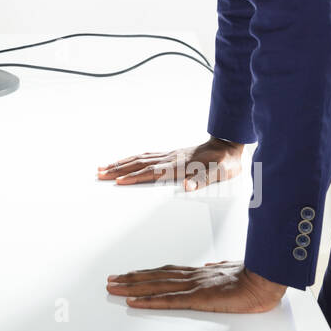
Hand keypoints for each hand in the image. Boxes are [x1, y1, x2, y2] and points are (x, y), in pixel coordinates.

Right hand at [97, 137, 243, 189]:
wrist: (230, 144)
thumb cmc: (226, 162)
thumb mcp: (220, 174)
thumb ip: (203, 180)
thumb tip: (188, 186)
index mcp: (180, 165)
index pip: (151, 172)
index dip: (133, 178)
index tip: (117, 181)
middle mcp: (171, 158)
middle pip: (139, 164)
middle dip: (118, 169)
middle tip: (100, 173)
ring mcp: (171, 155)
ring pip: (140, 158)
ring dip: (122, 163)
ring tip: (105, 166)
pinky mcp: (173, 154)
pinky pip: (148, 155)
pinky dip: (134, 158)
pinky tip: (129, 160)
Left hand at [106, 261, 286, 312]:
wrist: (265, 279)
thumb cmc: (252, 277)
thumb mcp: (231, 270)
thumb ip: (218, 268)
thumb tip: (210, 265)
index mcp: (198, 272)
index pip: (164, 272)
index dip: (144, 273)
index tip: (128, 274)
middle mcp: (191, 276)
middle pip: (153, 277)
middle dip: (130, 279)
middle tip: (111, 280)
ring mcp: (193, 286)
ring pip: (155, 286)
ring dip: (132, 287)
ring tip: (114, 287)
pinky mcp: (198, 298)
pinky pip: (167, 301)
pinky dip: (148, 301)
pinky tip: (134, 302)